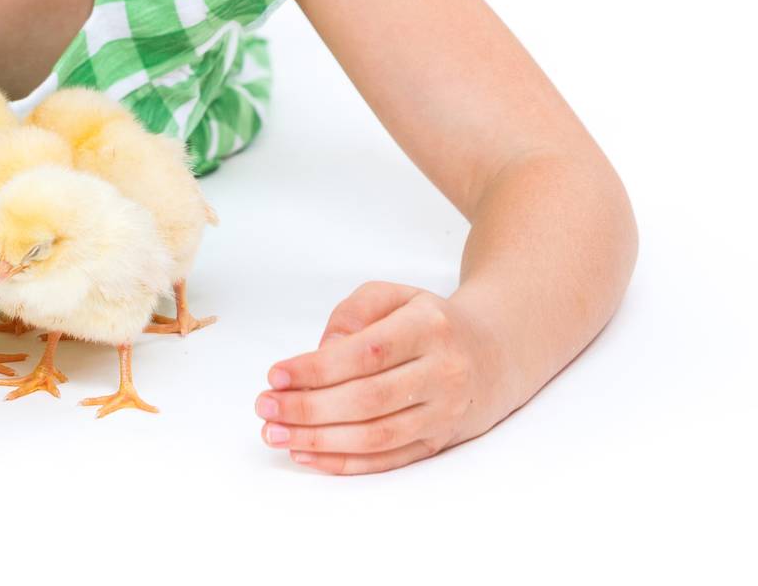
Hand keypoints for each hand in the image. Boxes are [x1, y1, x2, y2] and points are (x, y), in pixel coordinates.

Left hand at [253, 281, 513, 475]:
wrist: (493, 354)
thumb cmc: (428, 321)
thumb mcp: (394, 295)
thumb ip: (353, 313)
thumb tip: (320, 352)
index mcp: (429, 327)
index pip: (367, 353)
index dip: (317, 369)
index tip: (275, 375)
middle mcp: (442, 373)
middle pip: (368, 400)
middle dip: (308, 408)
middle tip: (264, 406)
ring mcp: (444, 413)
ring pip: (376, 436)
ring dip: (319, 440)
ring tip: (274, 433)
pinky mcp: (438, 443)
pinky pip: (388, 459)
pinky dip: (344, 462)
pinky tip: (307, 454)